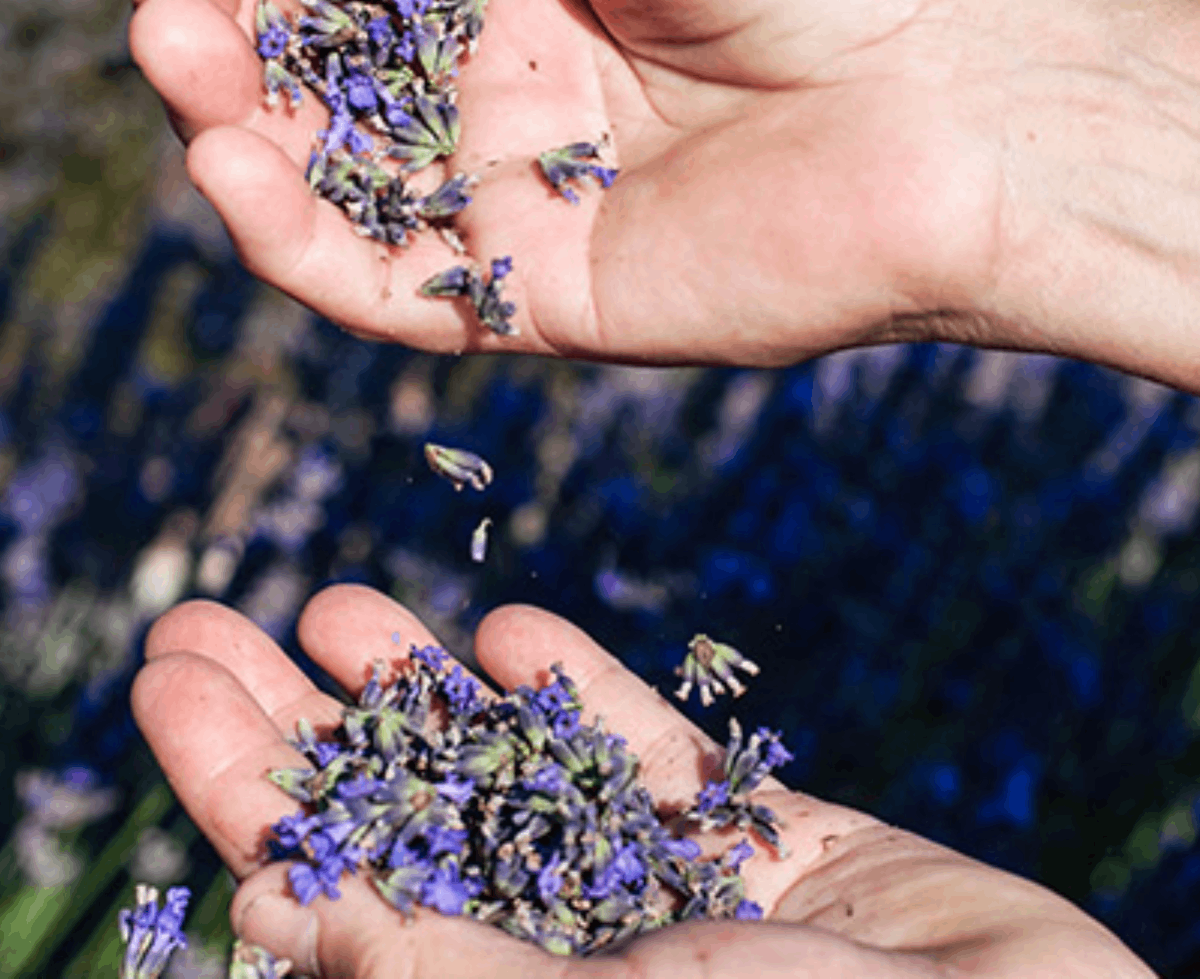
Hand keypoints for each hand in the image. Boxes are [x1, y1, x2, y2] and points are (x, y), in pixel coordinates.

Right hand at [111, 0, 1192, 371]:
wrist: (955, 112)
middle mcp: (502, 93)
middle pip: (315, 65)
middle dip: (217, 9)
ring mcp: (508, 202)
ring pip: (324, 178)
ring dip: (227, 117)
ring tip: (169, 43)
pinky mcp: (528, 301)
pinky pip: (378, 284)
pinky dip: (290, 234)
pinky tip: (230, 160)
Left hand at [135, 586, 1150, 976]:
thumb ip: (444, 973)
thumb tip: (274, 920)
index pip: (324, 891)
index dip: (235, 785)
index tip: (162, 677)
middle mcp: (574, 961)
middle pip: (394, 820)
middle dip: (291, 719)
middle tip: (202, 613)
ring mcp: (672, 906)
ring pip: (515, 776)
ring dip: (420, 689)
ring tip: (333, 599)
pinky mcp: (773, 855)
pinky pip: (659, 760)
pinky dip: (586, 691)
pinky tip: (518, 623)